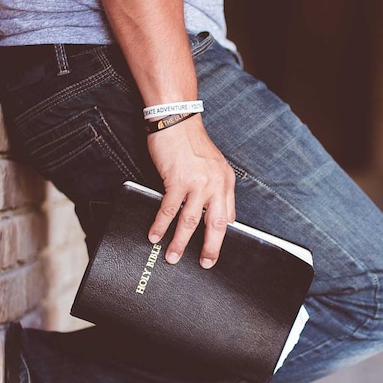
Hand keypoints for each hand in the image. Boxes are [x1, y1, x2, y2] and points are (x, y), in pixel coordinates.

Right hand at [146, 114, 235, 268]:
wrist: (176, 119)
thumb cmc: (190, 142)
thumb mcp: (213, 165)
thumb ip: (215, 188)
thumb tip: (211, 214)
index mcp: (225, 182)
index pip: (227, 217)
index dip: (220, 237)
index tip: (215, 252)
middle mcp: (215, 184)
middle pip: (215, 225)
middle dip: (210, 248)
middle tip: (205, 264)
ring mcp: (197, 183)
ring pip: (189, 222)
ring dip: (179, 242)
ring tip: (172, 257)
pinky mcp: (177, 180)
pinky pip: (169, 209)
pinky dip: (160, 225)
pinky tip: (155, 235)